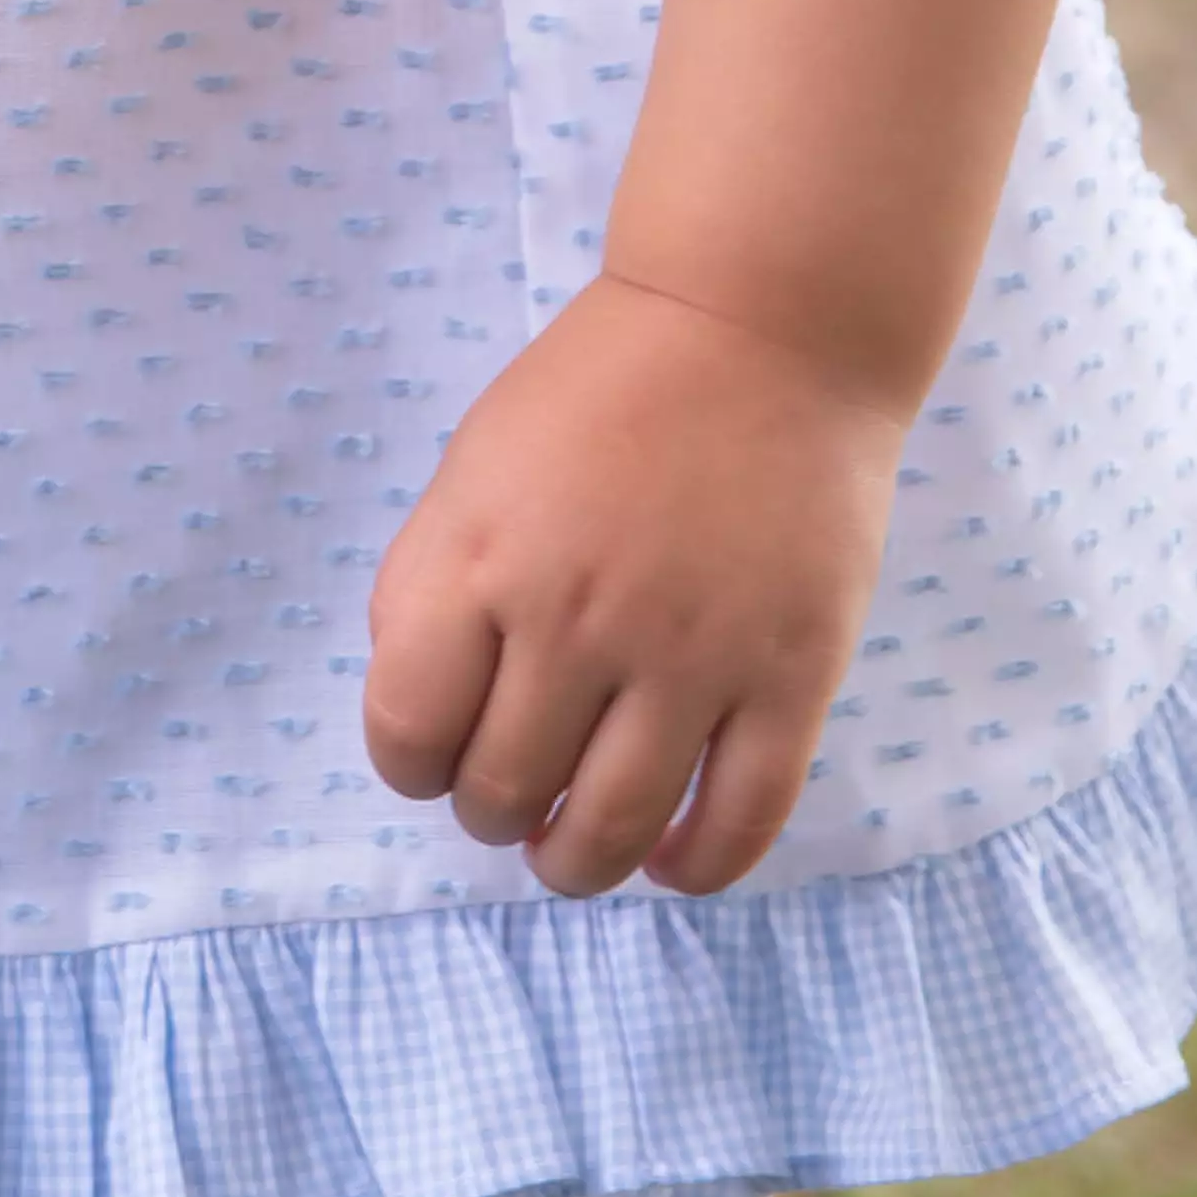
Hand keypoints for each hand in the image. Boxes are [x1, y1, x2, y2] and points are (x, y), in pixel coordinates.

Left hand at [361, 273, 906, 896]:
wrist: (761, 329)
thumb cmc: (603, 390)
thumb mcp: (475, 465)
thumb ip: (430, 582)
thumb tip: (420, 713)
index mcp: (482, 557)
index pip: (408, 728)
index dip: (412, 764)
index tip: (437, 754)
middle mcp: (577, 619)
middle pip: (504, 792)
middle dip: (495, 810)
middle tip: (516, 791)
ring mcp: (690, 656)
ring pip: (610, 830)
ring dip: (577, 862)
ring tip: (574, 846)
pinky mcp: (788, 679)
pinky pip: (737, 825)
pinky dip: (692, 867)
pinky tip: (668, 856)